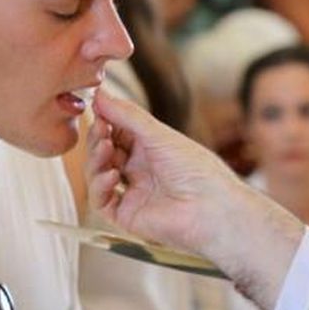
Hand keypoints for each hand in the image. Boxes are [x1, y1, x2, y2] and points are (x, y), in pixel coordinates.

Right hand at [88, 90, 304, 309]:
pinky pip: (101, 201)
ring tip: (105, 148)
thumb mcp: (159, 135)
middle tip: (99, 127)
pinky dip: (99, 186)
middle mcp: (142, 171)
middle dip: (98, 139)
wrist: (212, 208)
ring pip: (98, 175)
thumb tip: (101, 94)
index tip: (96, 107)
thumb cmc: (198, 171)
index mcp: (152, 149)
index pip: (118, 132)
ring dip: (96, 159)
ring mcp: (134, 193)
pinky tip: (111, 175)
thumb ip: (127, 115)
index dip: (105, 121)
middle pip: (105, 153)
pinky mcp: (128, 215)